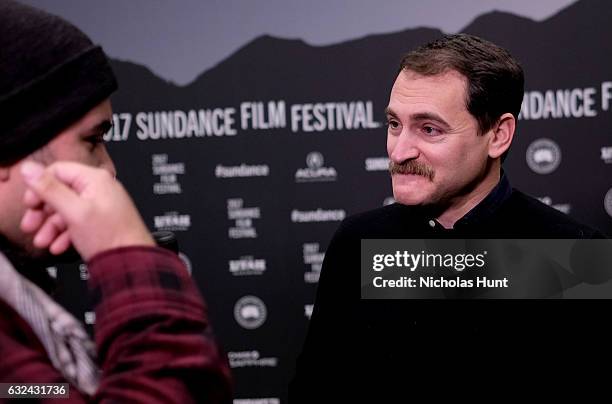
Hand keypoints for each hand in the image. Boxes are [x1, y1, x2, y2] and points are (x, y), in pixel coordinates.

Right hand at [20, 161, 153, 260]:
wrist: (131, 263)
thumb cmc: (111, 237)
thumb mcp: (73, 212)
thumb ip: (50, 189)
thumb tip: (29, 168)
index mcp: (94, 179)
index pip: (57, 171)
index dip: (39, 186)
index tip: (29, 203)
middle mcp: (98, 189)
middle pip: (60, 192)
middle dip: (42, 211)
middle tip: (29, 225)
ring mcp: (100, 206)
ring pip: (66, 210)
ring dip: (50, 226)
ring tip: (42, 241)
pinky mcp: (100, 223)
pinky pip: (76, 223)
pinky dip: (64, 234)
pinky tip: (57, 246)